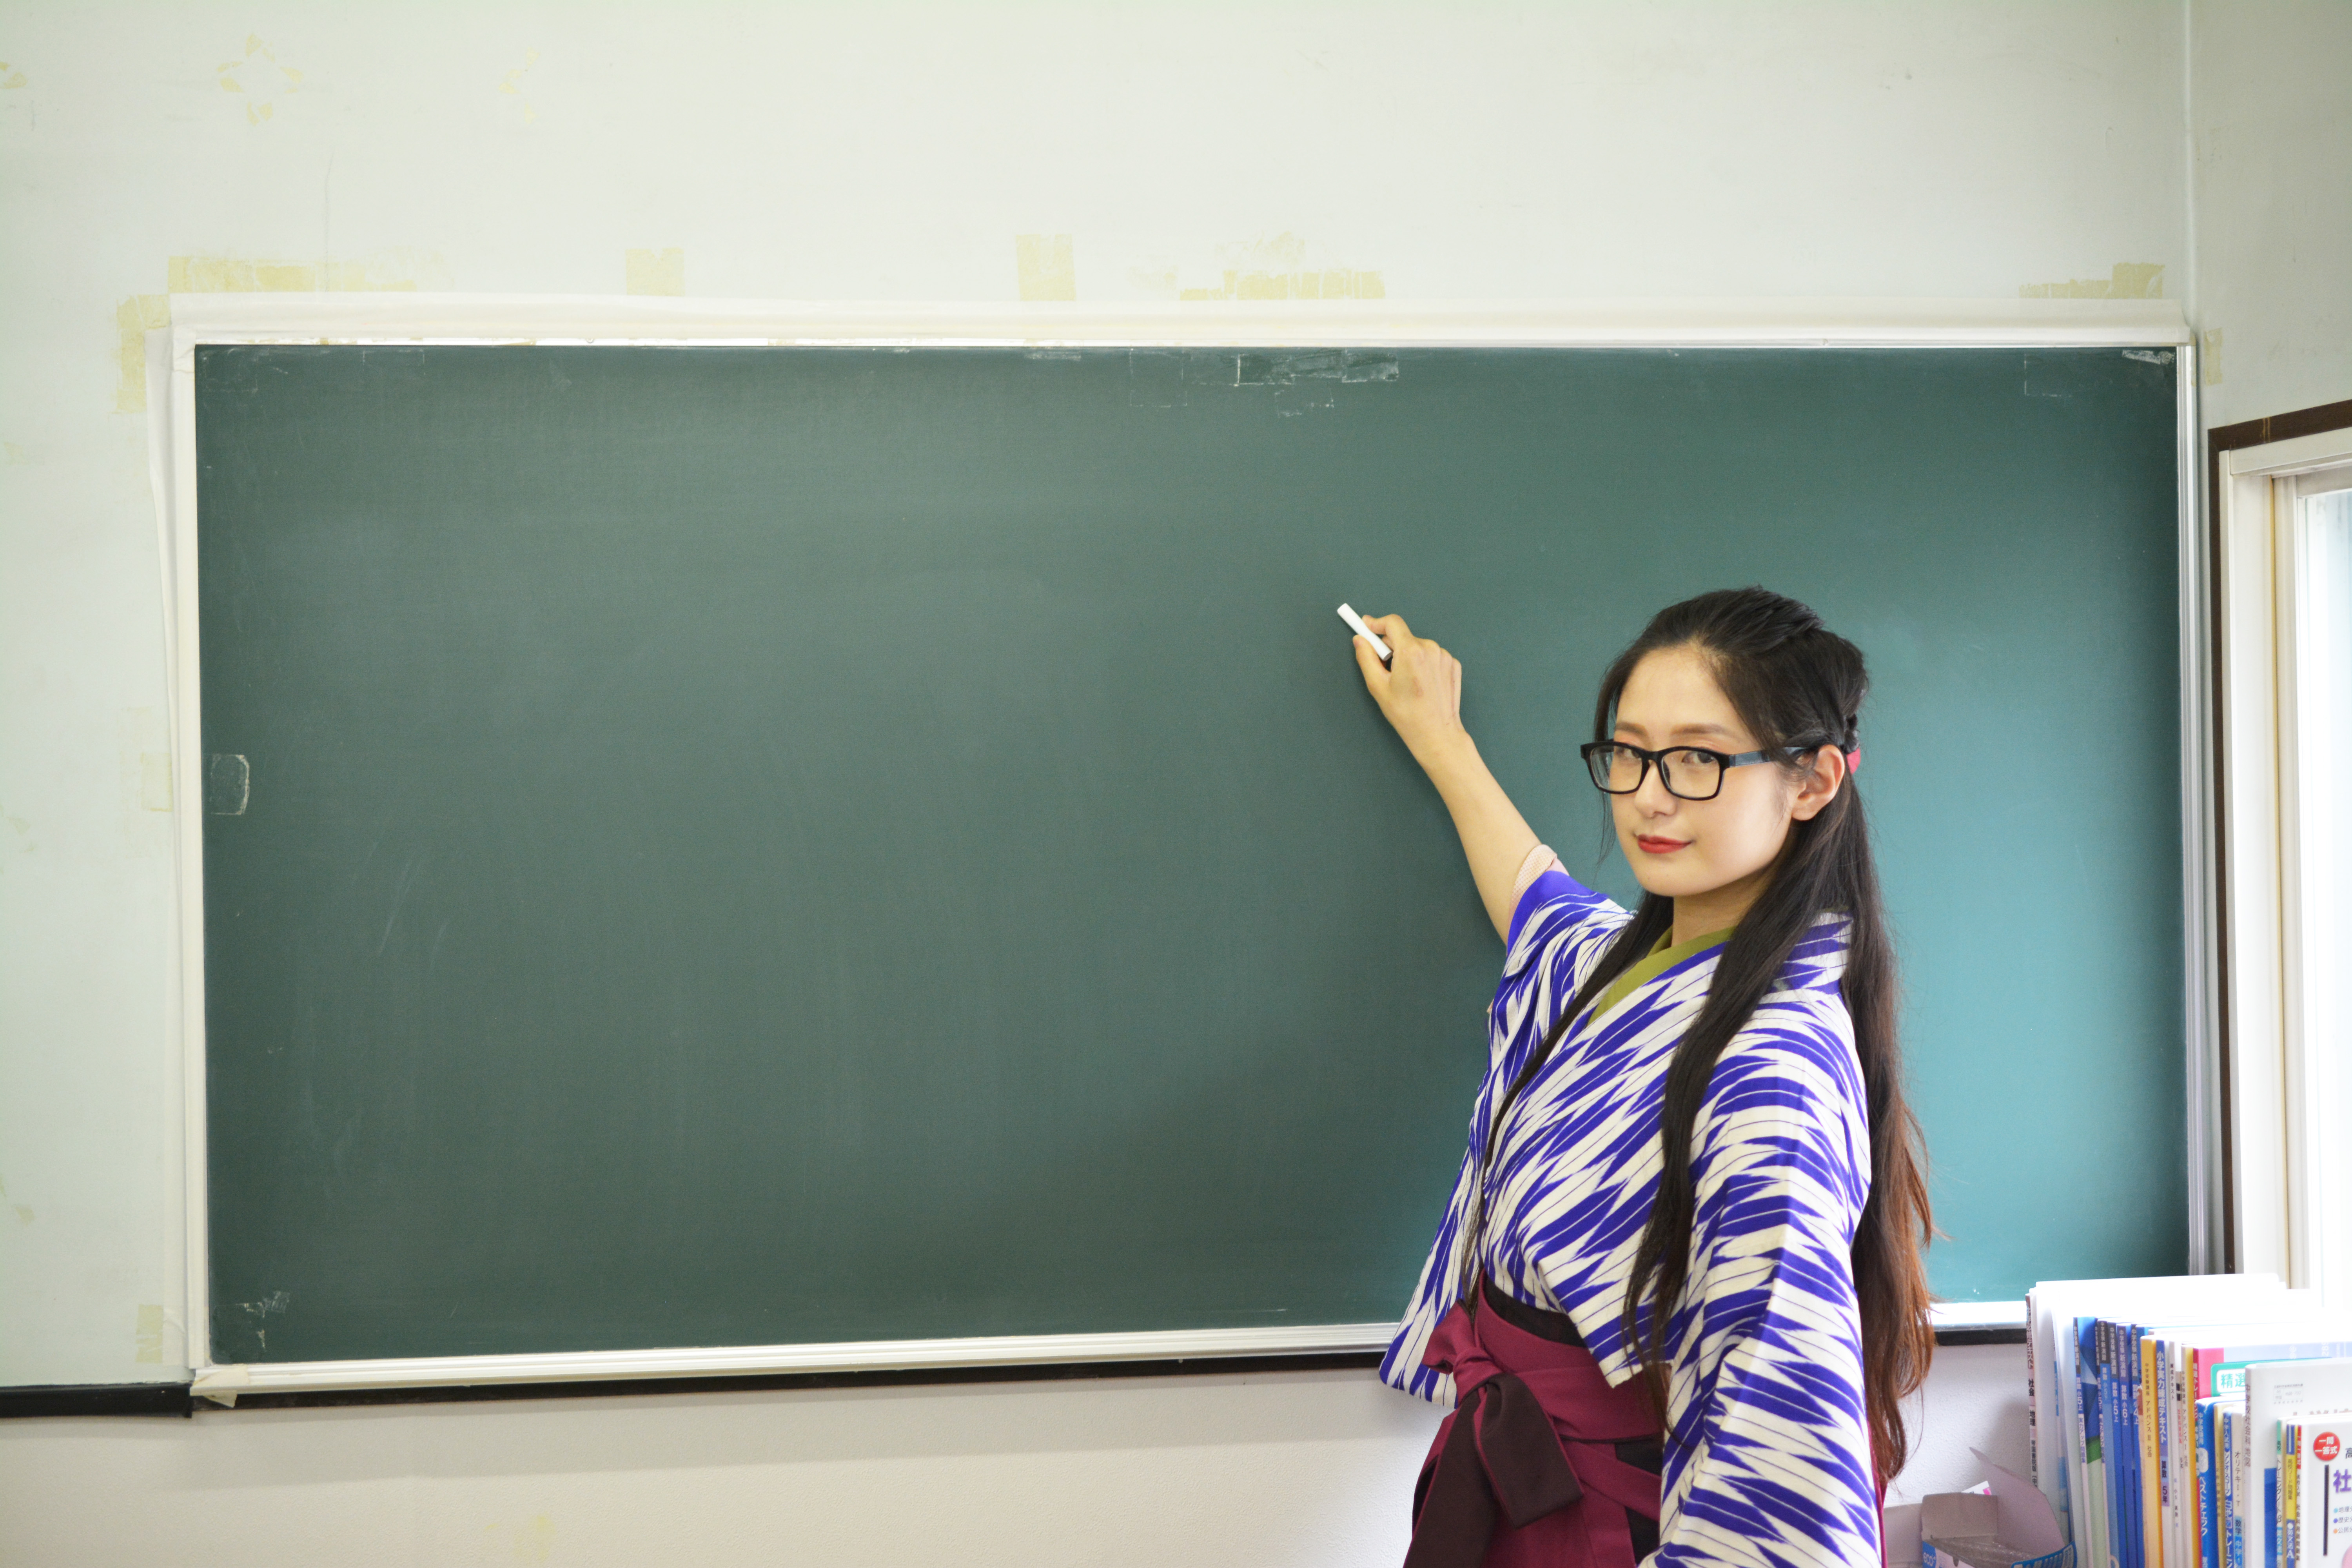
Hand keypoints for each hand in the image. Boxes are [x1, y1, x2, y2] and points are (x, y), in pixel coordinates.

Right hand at [1352, 612, 1466, 761]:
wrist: (1436, 733)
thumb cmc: (1407, 714)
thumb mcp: (1378, 686)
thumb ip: (1366, 658)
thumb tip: (1360, 640)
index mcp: (1411, 651)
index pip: (1392, 623)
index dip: (1376, 623)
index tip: (1367, 626)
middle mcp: (1431, 648)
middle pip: (1404, 637)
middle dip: (1391, 647)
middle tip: (1385, 668)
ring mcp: (1445, 656)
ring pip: (1418, 647)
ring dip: (1408, 656)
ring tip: (1406, 681)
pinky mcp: (1453, 664)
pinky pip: (1432, 656)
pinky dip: (1423, 663)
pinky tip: (1421, 683)